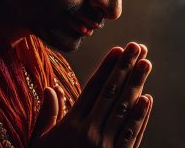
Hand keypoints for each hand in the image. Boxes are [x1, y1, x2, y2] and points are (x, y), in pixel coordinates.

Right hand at [31, 42, 153, 147]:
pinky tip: (146, 100)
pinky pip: (131, 136)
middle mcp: (89, 133)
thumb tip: (51, 89)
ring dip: (137, 85)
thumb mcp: (38, 143)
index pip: (92, 89)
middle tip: (138, 47)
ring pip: (123, 110)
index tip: (118, 50)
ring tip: (146, 64)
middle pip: (111, 94)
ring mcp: (105, 147)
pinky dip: (139, 117)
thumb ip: (46, 116)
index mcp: (71, 126)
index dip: (107, 68)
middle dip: (125, 68)